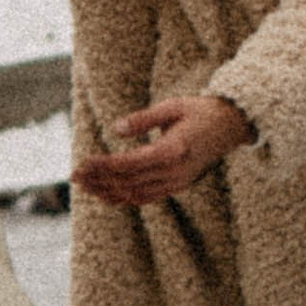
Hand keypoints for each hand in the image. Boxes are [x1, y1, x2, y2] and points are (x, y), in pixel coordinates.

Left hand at [70, 92, 251, 208]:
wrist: (230, 126)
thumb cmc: (200, 111)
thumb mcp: (172, 106)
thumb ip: (143, 119)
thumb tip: (116, 129)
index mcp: (173, 150)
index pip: (130, 164)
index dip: (104, 166)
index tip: (83, 162)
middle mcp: (174, 172)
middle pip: (129, 181)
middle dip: (99, 180)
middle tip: (75, 175)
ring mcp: (177, 182)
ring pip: (136, 194)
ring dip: (108, 191)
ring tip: (85, 186)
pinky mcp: (177, 186)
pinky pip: (146, 197)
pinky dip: (124, 198)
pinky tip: (107, 195)